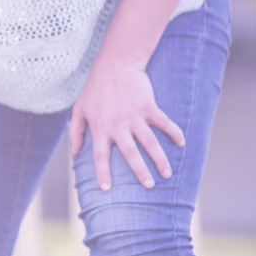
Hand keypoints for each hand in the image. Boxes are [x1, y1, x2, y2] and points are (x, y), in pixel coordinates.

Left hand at [68, 58, 183, 190]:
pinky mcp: (149, 107)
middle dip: (139, 171)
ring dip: (160, 159)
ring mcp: (135, 117)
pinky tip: (181, 143)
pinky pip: (164, 123)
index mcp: (100, 128)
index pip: (100, 155)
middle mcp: (118, 126)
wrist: (115, 66)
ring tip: (167, 173)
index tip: (107, 189)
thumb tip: (75, 153)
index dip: (103, 172)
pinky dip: (174, 132)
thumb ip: (75, 131)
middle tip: (148, 186)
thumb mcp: (79, 109)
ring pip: (150, 142)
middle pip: (130, 153)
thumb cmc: (95, 89)